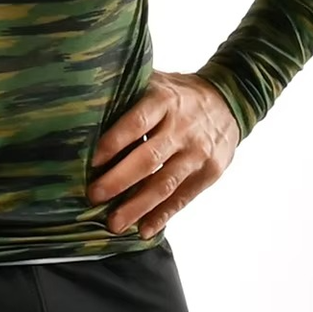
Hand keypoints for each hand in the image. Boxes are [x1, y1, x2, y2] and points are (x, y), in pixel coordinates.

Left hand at [86, 69, 239, 238]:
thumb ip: (127, 95)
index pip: (136, 123)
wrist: (229, 100)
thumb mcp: (155, 82)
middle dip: (119, 181)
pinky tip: (144, 230)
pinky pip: (183, 198)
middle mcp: (182, 127)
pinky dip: (163, 215)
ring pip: (164, 184)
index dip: (113, 143)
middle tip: (93, 196)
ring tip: (114, 224)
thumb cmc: (176, 93)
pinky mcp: (210, 172)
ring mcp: (197, 152)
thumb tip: (83, 109)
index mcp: (163, 100)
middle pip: (148, 158)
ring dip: (137, 207)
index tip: (91, 161)